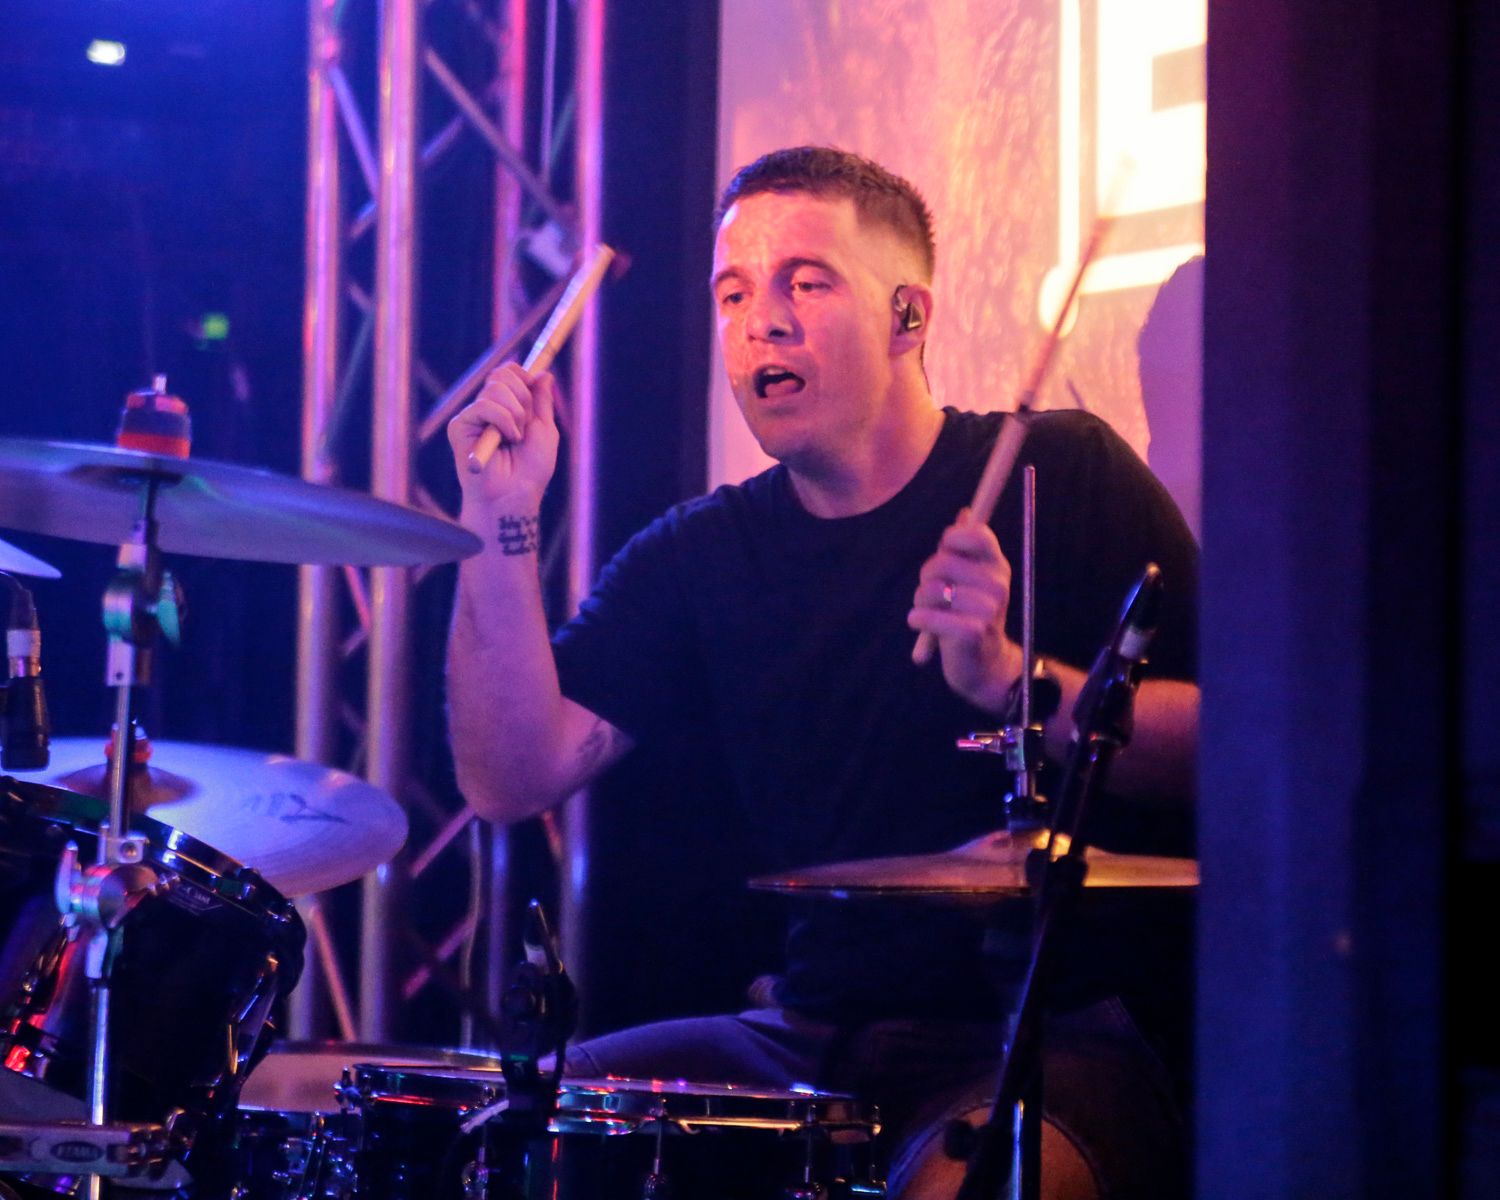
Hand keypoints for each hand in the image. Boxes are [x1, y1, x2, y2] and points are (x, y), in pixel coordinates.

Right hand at [447, 363, 560, 514]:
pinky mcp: (459, 426)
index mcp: (506, 406)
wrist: (515, 494)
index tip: (533, 397)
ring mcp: (472, 416)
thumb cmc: (531, 469)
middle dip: (524, 398)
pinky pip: (484, 406)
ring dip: (516, 414)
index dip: (523, 376)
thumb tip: (544, 373)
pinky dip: (503, 421)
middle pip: (502, 374)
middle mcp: (486, 408)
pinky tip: (506, 440)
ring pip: (495, 388)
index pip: (508, 372)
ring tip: (515, 438)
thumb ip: (542, 401)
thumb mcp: (545, 429)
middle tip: (525, 426)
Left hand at [907, 508, 1023, 711]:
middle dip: (926, 576)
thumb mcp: (972, 580)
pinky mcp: (972, 632)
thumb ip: (964, 549)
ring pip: (931, 589)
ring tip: (930, 612)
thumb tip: (964, 513)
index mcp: (997, 566)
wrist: (984, 664)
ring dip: (920, 601)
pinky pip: (929, 616)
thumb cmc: (970, 615)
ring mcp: (988, 609)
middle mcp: (997, 584)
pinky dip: (918, 619)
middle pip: (943, 561)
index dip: (953, 538)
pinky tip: (919, 623)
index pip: (978, 534)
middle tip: (932, 593)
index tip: (945, 550)